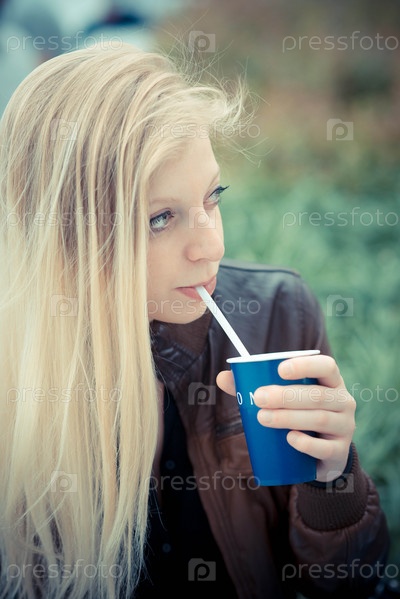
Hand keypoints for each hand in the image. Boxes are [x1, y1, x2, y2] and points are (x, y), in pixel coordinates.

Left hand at [216, 354, 355, 482]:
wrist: (321, 455)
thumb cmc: (298, 417)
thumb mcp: (283, 400)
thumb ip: (254, 387)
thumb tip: (222, 377)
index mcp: (331, 382)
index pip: (327, 366)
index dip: (305, 365)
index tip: (279, 370)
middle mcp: (343, 402)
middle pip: (318, 395)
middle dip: (286, 395)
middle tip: (258, 398)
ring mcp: (344, 427)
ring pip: (319, 419)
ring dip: (289, 417)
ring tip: (263, 418)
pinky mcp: (339, 452)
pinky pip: (325, 447)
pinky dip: (306, 443)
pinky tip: (290, 439)